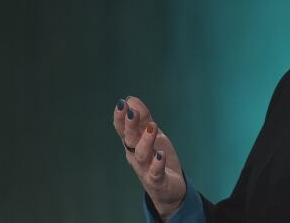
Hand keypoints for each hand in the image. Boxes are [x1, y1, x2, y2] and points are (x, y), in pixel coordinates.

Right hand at [113, 96, 186, 219]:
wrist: (168, 189)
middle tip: (132, 112)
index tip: (121, 103)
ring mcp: (146, 169)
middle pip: (130, 140)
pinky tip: (160, 155)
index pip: (123, 130)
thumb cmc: (157, 159)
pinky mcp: (157, 181)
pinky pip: (156, 173)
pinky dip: (157, 164)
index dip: (121, 118)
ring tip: (152, 127)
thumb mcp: (152, 136)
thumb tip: (131, 99)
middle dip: (130, 126)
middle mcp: (136, 156)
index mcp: (133, 145)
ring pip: (142, 155)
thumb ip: (143, 119)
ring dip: (145, 141)